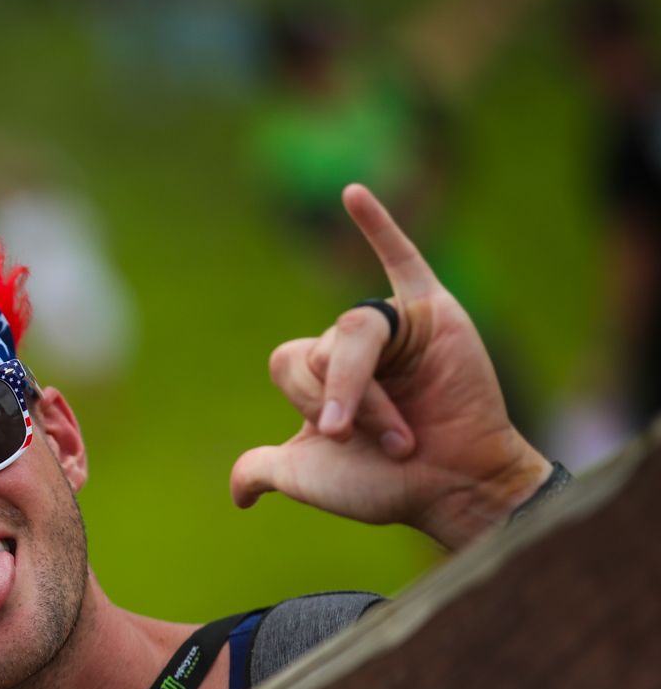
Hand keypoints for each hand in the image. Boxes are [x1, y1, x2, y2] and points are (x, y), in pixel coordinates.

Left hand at [230, 184, 550, 549]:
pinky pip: (403, 257)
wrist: (452, 486)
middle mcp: (352, 348)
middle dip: (343, 399)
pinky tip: (352, 194)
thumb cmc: (386, 483)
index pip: (286, 359)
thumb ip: (260, 469)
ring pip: (355, 331)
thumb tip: (236, 494)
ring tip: (400, 434)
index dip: (309, 400)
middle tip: (390, 441)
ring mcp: (394, 326)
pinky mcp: (435, 312)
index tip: (343, 440)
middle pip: (319, 346)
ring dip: (364, 386)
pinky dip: (378, 224)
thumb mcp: (306, 476)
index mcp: (321, 376)